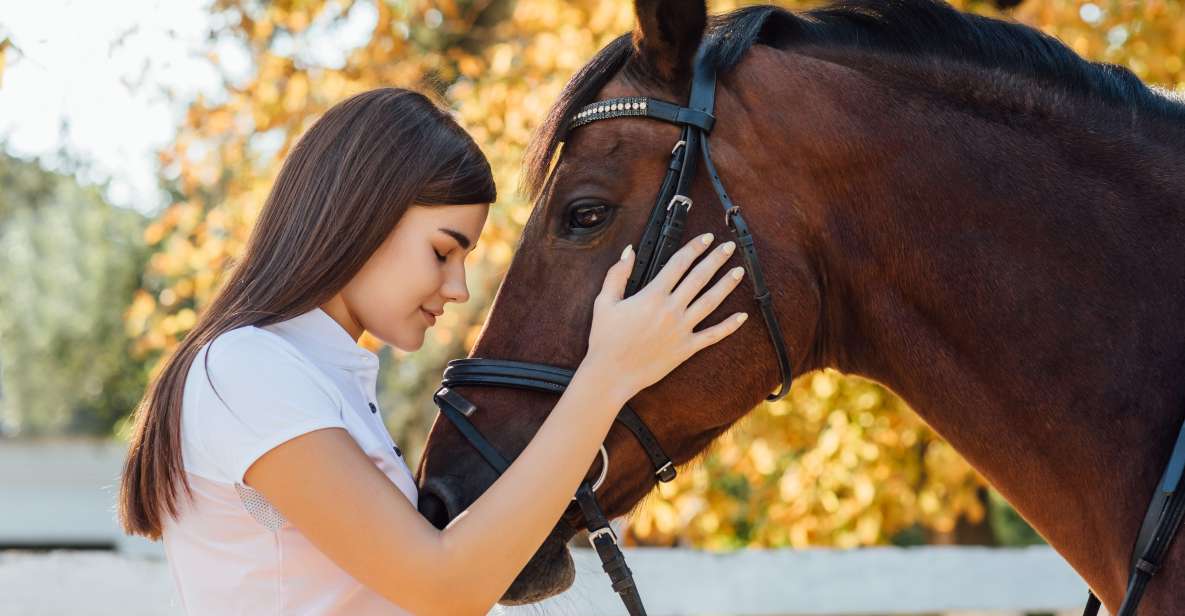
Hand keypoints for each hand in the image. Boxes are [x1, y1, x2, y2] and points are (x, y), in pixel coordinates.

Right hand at [584, 233, 748, 401]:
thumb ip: (617, 274)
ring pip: (710, 302)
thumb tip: (629, 251)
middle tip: (729, 247)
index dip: (694, 248)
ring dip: (726, 285)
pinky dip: (729, 326)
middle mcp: (671, 309)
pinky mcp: (686, 348)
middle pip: (699, 278)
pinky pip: (712, 335)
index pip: (679, 263)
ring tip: (739, 272)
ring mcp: (681, 329)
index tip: (706, 238)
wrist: (611, 373)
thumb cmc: (605, 339)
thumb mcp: (605, 301)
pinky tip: (742, 316)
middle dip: (716, 259)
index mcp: (652, 295)